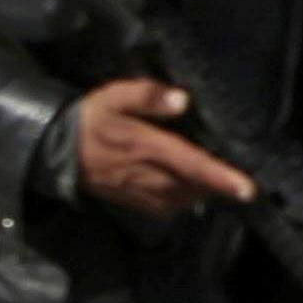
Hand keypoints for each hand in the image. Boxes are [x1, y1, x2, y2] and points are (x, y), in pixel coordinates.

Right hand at [69, 77, 255, 221]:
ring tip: (214, 180)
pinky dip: (181, 200)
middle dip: (217, 184)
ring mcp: (138, 190)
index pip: (191, 163)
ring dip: (200, 192)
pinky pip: (165, 207)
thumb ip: (148, 95)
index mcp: (146, 145)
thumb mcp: (115, 95)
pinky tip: (186, 188)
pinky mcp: (132, 200)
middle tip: (236, 176)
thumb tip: (182, 100)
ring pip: (182, 200)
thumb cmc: (91, 117)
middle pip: (193, 186)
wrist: (56, 149)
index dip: (220, 176)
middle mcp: (146, 172)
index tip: (246, 188)